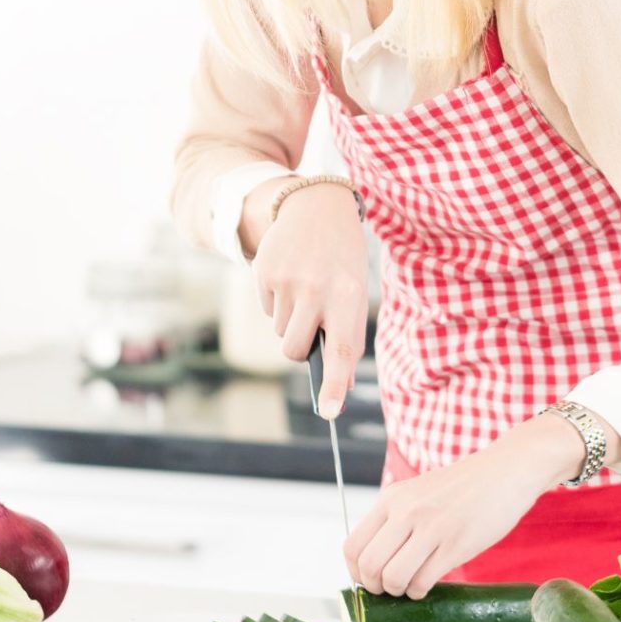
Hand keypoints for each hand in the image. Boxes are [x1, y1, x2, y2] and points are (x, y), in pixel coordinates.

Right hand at [248, 178, 367, 416]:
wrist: (317, 208)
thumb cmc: (343, 260)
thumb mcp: (356, 291)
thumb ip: (348, 335)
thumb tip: (340, 383)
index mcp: (349, 296)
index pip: (342, 350)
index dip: (336, 384)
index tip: (330, 412)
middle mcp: (317, 290)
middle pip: (295, 350)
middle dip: (300, 348)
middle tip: (312, 324)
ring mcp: (288, 281)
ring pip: (280, 332)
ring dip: (290, 321)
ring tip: (305, 289)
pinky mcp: (264, 272)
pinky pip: (267, 311)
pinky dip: (277, 303)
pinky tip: (290, 277)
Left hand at [343, 415, 594, 598]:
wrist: (506, 471)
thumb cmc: (462, 487)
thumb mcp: (418, 493)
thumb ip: (396, 520)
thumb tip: (374, 563)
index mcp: (392, 499)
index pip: (352, 546)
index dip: (356, 572)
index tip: (371, 579)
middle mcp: (406, 512)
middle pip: (369, 567)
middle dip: (376, 587)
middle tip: (390, 588)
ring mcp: (431, 528)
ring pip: (393, 578)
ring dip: (399, 591)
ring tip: (412, 585)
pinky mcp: (456, 544)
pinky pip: (423, 582)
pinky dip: (421, 591)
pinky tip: (429, 583)